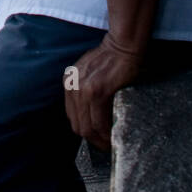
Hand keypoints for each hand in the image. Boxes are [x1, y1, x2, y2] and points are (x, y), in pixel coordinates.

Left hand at [63, 35, 145, 150]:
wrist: (123, 45)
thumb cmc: (111, 58)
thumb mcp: (89, 72)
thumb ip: (85, 90)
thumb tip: (91, 113)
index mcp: (68, 82)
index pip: (72, 116)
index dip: (85, 130)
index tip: (97, 138)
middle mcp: (72, 86)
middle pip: (77, 124)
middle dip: (92, 139)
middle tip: (105, 146)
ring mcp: (83, 89)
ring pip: (87, 127)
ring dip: (99, 140)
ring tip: (110, 145)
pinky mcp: (97, 92)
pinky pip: (99, 122)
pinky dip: (106, 133)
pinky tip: (113, 137)